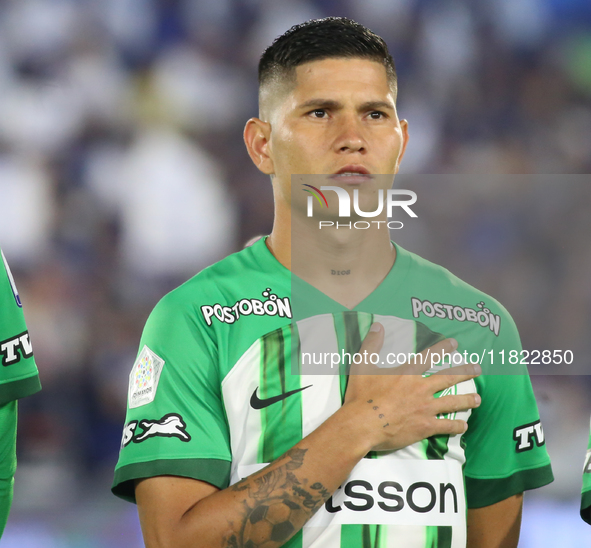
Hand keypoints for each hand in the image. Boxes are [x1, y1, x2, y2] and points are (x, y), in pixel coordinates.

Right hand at [342, 322, 480, 451]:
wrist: (362, 424)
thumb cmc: (361, 396)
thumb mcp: (361, 365)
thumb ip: (371, 345)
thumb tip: (377, 325)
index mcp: (406, 373)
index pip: (429, 356)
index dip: (443, 348)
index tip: (455, 343)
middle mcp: (420, 388)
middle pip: (448, 378)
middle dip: (465, 372)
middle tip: (478, 369)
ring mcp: (425, 408)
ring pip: (452, 402)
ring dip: (467, 400)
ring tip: (478, 399)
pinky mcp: (425, 427)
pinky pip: (446, 426)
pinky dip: (456, 426)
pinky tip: (463, 426)